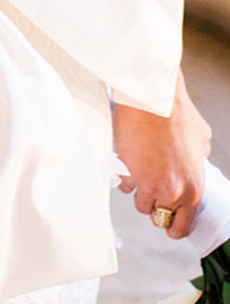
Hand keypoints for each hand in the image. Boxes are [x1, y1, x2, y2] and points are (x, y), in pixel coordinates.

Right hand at [114, 70, 211, 239]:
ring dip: (139, 192)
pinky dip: (125, 177)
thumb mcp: (202, 139)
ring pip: (139, 203)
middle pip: (157, 216)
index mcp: (193, 189)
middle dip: (155, 204)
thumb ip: (199, 157)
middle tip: (152, 189)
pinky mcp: (126, 172)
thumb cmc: (178, 114)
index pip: (182, 227)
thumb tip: (195, 157)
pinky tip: (130, 163)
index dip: (173, 226)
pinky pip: (124, 185)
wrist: (154, 100)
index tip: (168, 221)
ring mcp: (147, 183)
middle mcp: (171, 192)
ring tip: (140, 173)